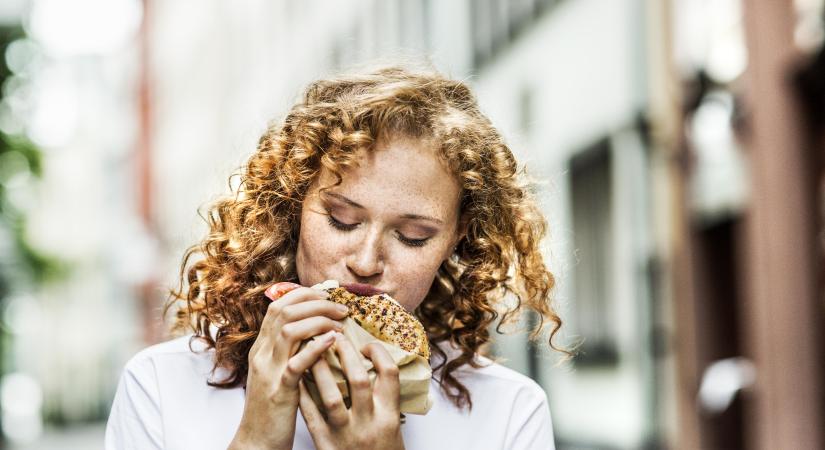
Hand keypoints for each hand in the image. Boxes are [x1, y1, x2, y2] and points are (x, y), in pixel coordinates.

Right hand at [228, 283, 349, 449]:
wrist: (258, 441)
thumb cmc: (274, 407)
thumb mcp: (276, 372)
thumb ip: (289, 349)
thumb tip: (314, 328)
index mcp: (261, 348)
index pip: (278, 306)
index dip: (303, 294)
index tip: (327, 295)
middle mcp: (262, 354)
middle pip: (284, 311)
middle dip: (315, 302)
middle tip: (340, 308)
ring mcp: (269, 371)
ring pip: (289, 331)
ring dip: (319, 320)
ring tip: (340, 324)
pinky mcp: (280, 391)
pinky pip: (296, 364)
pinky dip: (316, 348)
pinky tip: (333, 342)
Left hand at [298, 334, 404, 449]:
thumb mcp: (392, 426)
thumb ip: (385, 399)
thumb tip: (375, 363)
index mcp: (389, 416)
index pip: (389, 375)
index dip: (378, 354)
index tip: (366, 344)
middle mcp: (369, 424)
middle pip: (359, 379)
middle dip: (346, 354)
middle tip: (335, 336)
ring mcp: (346, 435)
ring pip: (331, 396)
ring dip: (320, 370)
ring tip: (311, 349)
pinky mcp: (326, 444)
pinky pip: (311, 415)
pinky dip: (303, 394)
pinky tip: (297, 377)